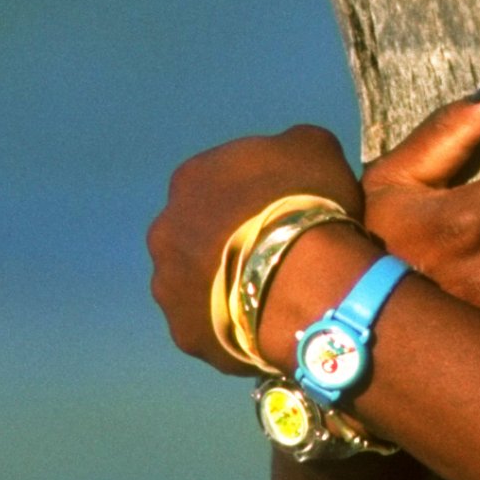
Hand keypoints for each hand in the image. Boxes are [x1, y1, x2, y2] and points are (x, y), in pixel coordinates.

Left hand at [146, 123, 366, 373]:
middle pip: (198, 234)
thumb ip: (292, 146)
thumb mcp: (314, 148)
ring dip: (224, 286)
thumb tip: (291, 154)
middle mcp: (165, 230)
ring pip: (197, 284)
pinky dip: (232, 325)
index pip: (216, 182)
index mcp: (190, 179)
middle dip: (228, 242)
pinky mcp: (184, 332)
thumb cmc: (306, 203)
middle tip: (271, 255)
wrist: (301, 279)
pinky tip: (264, 324)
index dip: (251, 197)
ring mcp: (168, 286)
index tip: (280, 210)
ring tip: (268, 294)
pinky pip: (210, 326)